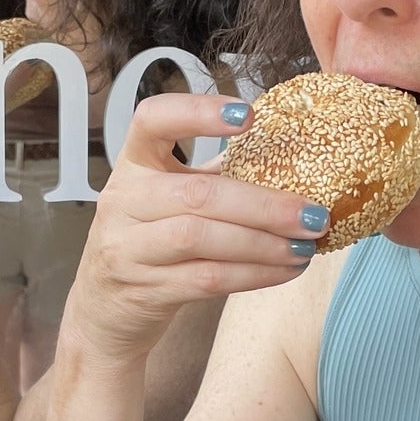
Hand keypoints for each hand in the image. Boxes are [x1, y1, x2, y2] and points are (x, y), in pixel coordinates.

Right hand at [65, 93, 329, 365]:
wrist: (105, 308)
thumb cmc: (152, 242)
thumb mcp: (172, 199)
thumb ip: (218, 176)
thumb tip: (295, 156)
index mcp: (134, 164)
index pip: (152, 120)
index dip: (197, 112)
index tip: (249, 116)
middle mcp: (124, 200)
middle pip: (198, 194)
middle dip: (265, 204)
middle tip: (314, 214)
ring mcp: (128, 247)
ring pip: (201, 239)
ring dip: (263, 244)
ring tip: (305, 246)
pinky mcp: (144, 289)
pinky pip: (206, 279)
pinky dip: (253, 274)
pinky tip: (285, 270)